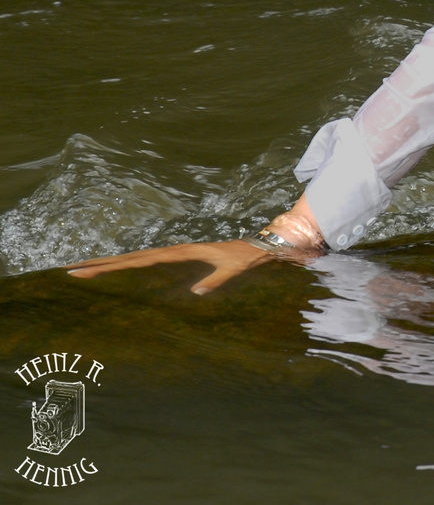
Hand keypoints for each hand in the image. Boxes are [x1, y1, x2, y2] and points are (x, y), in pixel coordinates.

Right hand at [66, 240, 282, 293]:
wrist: (257, 246)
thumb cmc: (244, 258)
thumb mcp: (231, 269)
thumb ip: (214, 280)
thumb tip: (195, 294)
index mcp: (179, 253)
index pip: (139, 261)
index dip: (113, 266)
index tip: (86, 269)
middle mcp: (172, 250)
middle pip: (129, 258)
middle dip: (100, 264)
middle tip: (70, 270)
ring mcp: (174, 253)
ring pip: (135, 257)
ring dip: (111, 262)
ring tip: (84, 268)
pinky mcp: (178, 256)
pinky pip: (147, 260)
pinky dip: (129, 263)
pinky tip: (119, 268)